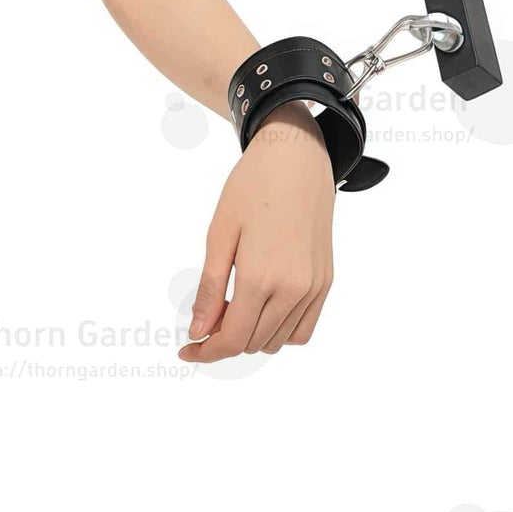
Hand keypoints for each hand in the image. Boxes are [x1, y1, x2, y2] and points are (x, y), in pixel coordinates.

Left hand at [179, 103, 335, 361]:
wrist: (296, 161)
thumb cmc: (250, 189)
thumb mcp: (218, 233)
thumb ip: (210, 287)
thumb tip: (199, 330)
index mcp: (261, 277)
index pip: (233, 337)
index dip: (207, 351)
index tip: (186, 350)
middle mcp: (293, 290)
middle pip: (254, 342)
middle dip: (224, 342)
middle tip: (202, 324)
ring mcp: (314, 289)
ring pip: (279, 340)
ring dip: (251, 336)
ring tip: (228, 311)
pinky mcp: (326, 283)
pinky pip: (304, 328)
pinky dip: (280, 331)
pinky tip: (259, 310)